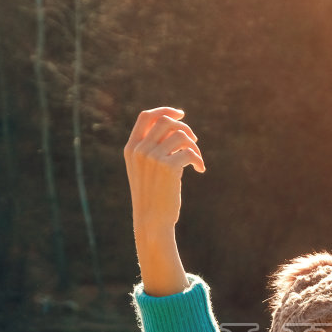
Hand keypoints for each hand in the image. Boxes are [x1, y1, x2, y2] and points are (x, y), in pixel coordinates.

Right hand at [124, 107, 205, 236]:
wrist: (152, 221)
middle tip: (194, 142)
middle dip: (184, 128)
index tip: (180, 114)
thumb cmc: (151, 196)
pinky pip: (190, 152)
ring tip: (197, 160)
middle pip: (166, 122)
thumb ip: (151, 148)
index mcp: (131, 148)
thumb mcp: (144, 170)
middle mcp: (140, 150)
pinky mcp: (168, 167)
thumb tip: (175, 127)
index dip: (165, 110)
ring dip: (194, 146)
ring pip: (181, 135)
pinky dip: (199, 159)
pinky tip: (200, 169)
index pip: (146, 117)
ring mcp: (153, 157)